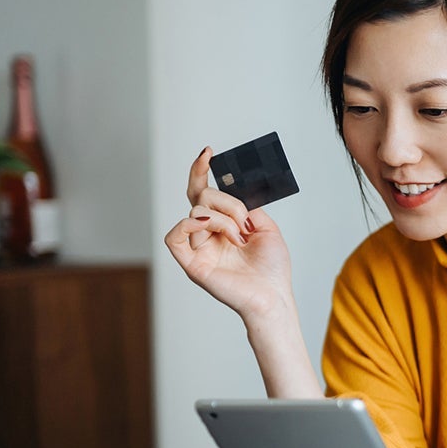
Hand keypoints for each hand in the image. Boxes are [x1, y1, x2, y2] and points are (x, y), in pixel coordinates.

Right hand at [164, 146, 294, 320]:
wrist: (273, 295)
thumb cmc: (272, 268)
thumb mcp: (267, 227)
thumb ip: (247, 206)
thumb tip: (231, 193)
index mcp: (223, 225)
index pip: (204, 192)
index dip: (201, 171)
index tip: (209, 152)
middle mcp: (207, 234)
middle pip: (200, 196)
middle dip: (226, 201)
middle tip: (245, 220)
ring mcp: (197, 248)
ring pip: (196, 211)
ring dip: (222, 218)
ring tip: (239, 236)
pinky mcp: (190, 263)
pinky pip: (173, 235)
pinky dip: (189, 224)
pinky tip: (209, 227)